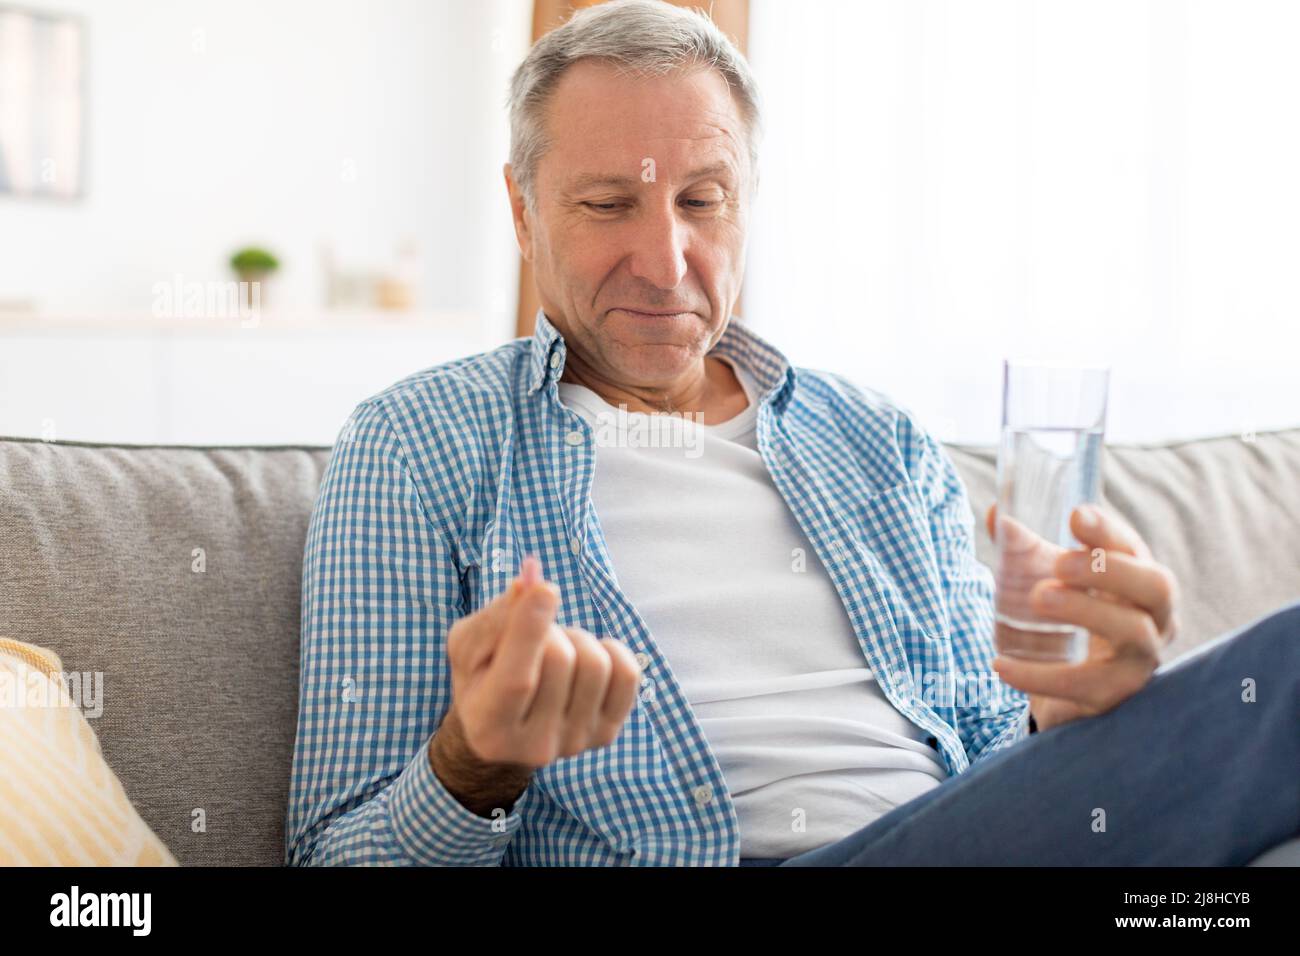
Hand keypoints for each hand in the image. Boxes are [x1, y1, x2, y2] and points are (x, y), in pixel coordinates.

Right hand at [441, 555, 641, 770]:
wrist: (505, 723)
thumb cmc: (482, 675)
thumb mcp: (468, 645)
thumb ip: (494, 618)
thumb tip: (532, 584)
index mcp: (488, 726)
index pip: (518, 680)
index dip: (531, 630)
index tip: (545, 589)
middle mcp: (534, 746)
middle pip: (560, 660)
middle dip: (549, 630)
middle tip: (536, 635)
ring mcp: (574, 743)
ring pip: (595, 665)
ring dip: (576, 639)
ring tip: (556, 648)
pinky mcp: (606, 733)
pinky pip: (627, 674)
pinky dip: (610, 650)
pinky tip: (585, 657)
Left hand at [985, 503, 1178, 732]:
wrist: (1059, 692)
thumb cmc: (1062, 621)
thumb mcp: (1045, 580)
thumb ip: (1022, 549)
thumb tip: (998, 514)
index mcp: (1137, 581)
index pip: (1134, 549)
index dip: (1108, 532)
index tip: (1076, 516)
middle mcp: (1152, 619)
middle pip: (1156, 587)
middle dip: (1110, 569)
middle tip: (1060, 563)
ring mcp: (1138, 660)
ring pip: (1133, 631)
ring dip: (1086, 609)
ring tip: (1038, 596)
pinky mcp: (1111, 697)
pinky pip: (1083, 685)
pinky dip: (1040, 675)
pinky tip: (1000, 664)